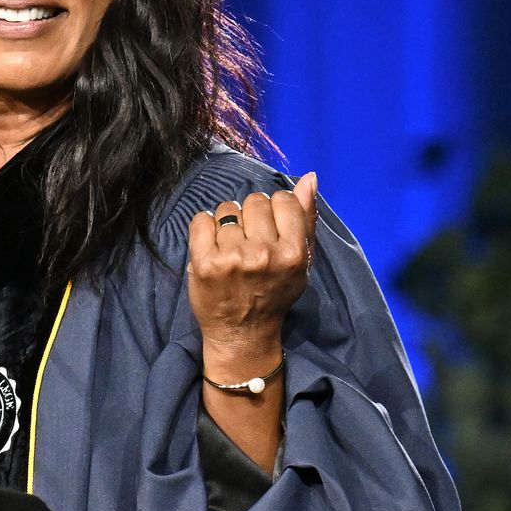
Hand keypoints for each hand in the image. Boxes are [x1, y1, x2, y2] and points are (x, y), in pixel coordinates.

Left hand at [187, 173, 317, 380]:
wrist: (242, 333)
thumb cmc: (274, 293)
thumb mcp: (300, 261)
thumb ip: (306, 219)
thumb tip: (310, 178)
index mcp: (292, 253)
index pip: (282, 200)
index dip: (274, 210)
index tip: (269, 230)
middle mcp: (263, 254)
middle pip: (254, 201)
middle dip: (250, 216)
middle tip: (249, 242)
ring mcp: (232, 259)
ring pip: (226, 209)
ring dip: (226, 223)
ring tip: (230, 247)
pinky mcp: (204, 263)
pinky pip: (201, 220)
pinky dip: (204, 228)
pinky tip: (212, 247)